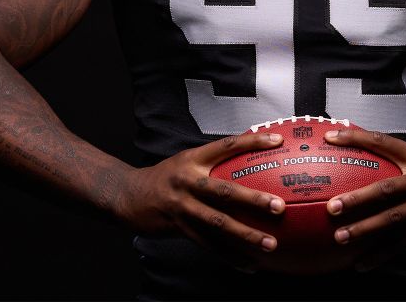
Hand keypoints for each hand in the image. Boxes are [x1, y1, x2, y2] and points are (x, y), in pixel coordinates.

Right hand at [113, 132, 286, 265]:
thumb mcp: (185, 161)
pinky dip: (230, 256)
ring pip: (218, 223)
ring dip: (247, 235)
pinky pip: (209, 244)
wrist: (127, 195)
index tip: (277, 141)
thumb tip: (248, 159)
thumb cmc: (165, 178)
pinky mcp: (178, 227)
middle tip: (279, 206)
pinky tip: (249, 264)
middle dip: (253, 199)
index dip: (252, 142)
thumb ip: (212, 161)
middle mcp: (188, 180)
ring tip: (270, 244)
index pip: (227, 146)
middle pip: (225, 190)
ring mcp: (183, 206)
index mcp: (193, 159)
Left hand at [323, 128, 405, 269]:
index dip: (356, 138)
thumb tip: (365, 154)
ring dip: (365, 229)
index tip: (332, 137)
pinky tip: (363, 263)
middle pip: (385, 188)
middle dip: (357, 198)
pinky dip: (381, 253)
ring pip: (392, 219)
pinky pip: (402, 242)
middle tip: (333, 206)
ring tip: (341, 236)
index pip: (382, 142)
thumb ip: (400, 157)